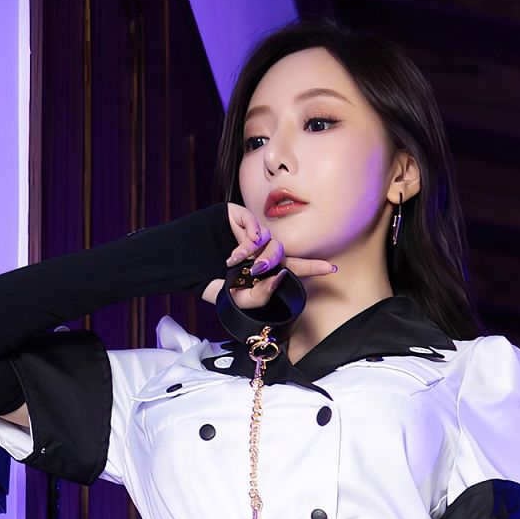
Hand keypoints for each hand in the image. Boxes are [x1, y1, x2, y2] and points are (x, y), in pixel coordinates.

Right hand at [199, 205, 336, 308]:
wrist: (187, 267)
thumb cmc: (214, 284)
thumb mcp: (240, 300)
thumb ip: (263, 294)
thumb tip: (282, 276)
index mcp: (264, 268)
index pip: (294, 266)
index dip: (313, 267)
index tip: (332, 268)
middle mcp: (261, 248)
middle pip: (281, 252)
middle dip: (272, 262)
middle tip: (256, 271)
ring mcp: (251, 232)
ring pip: (269, 239)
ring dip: (255, 254)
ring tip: (236, 263)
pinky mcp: (240, 218)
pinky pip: (255, 226)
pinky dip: (248, 241)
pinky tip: (236, 252)